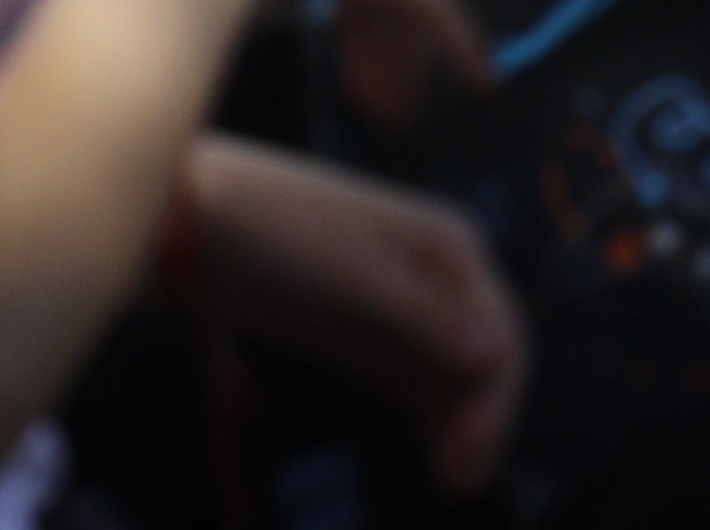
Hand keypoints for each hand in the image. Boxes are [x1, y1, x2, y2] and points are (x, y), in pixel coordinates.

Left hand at [177, 138, 527, 497]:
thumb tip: (494, 355)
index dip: (496, 403)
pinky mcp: (370, 333)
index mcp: (453, 249)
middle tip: (456, 485)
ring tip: (448, 483)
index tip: (468, 462)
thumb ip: (425, 319)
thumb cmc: (285, 238)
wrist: (207, 224)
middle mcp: (441, 277)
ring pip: (457, 374)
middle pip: (487, 357)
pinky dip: (432, 415)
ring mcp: (406, 307)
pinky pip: (419, 378)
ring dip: (461, 424)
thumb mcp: (356, 279)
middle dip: (483, 419)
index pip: (501, 334)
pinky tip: (433, 455)